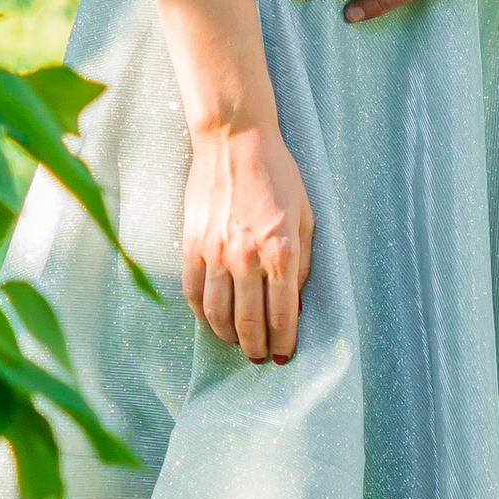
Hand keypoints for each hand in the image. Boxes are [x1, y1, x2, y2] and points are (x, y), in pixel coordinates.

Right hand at [181, 122, 312, 361]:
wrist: (235, 140)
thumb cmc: (278, 175)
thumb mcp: (305, 217)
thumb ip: (303, 263)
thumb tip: (294, 305)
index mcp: (281, 251)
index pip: (283, 314)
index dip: (284, 342)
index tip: (284, 355)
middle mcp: (247, 257)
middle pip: (249, 322)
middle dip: (256, 348)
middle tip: (260, 358)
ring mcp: (216, 252)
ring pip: (218, 314)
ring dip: (229, 337)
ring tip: (238, 345)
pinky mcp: (193, 244)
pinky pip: (194, 292)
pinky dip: (202, 315)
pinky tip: (212, 322)